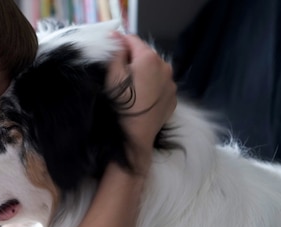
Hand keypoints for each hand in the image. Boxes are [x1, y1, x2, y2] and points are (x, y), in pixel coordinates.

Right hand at [106, 33, 176, 174]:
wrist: (134, 136)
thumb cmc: (121, 104)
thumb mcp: (112, 75)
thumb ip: (114, 52)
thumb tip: (115, 36)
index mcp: (149, 58)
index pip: (132, 39)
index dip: (118, 43)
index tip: (108, 54)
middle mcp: (165, 67)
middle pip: (145, 54)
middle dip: (132, 59)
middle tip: (117, 74)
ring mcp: (171, 84)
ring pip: (154, 70)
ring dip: (142, 73)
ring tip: (130, 88)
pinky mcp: (172, 99)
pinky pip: (160, 86)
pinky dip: (151, 87)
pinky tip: (140, 99)